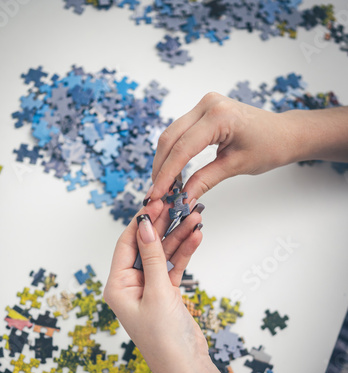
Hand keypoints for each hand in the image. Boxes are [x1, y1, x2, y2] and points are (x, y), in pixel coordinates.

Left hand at [103, 199, 206, 372]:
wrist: (186, 367)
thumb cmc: (164, 336)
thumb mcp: (157, 291)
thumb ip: (152, 256)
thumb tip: (144, 223)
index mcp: (117, 285)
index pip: (126, 244)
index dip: (141, 222)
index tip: (154, 202)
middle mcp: (130, 284)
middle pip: (146, 246)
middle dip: (163, 225)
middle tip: (177, 203)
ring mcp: (150, 287)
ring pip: (163, 254)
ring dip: (179, 236)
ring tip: (195, 216)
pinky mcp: (166, 292)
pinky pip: (174, 266)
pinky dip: (185, 252)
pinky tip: (197, 236)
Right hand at [149, 92, 292, 201]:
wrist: (284, 133)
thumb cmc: (269, 146)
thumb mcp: (235, 166)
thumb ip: (205, 180)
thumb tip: (183, 199)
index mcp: (219, 115)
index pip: (182, 148)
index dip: (166, 174)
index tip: (156, 194)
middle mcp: (208, 104)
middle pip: (170, 138)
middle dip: (160, 168)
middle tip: (155, 193)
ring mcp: (204, 105)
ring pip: (171, 135)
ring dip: (164, 161)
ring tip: (163, 186)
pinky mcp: (203, 111)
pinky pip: (180, 133)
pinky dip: (173, 153)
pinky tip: (172, 172)